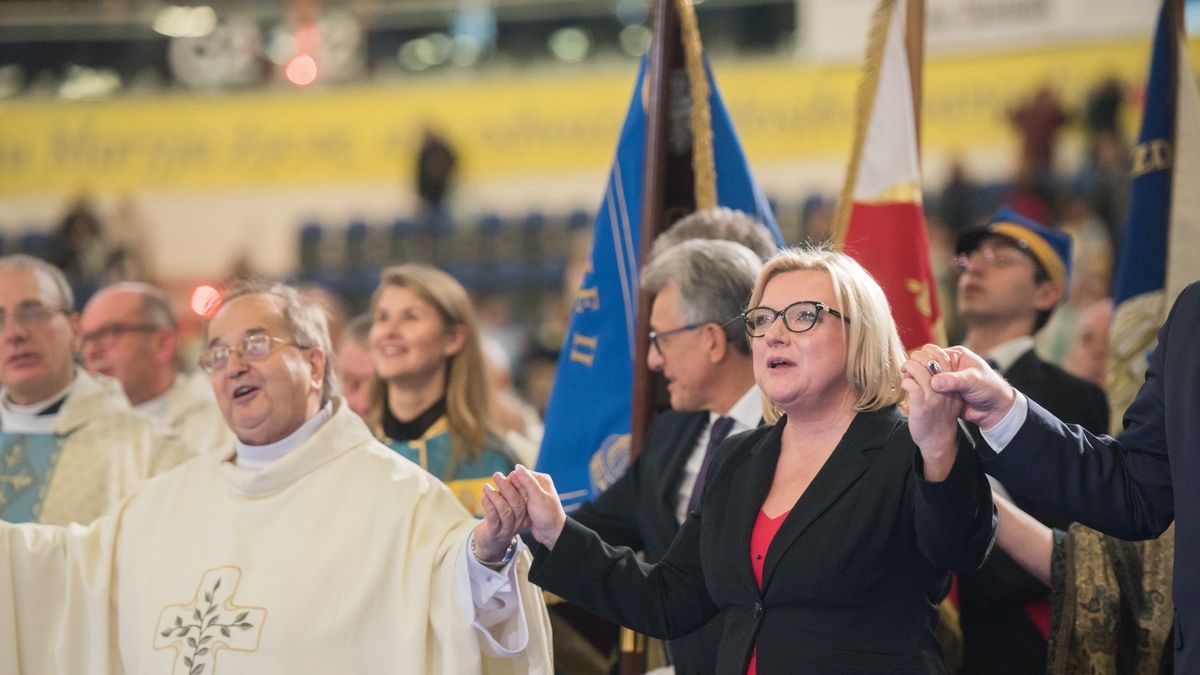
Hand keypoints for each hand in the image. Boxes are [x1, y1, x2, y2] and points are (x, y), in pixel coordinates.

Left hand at [473, 471, 529, 562]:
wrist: (490, 544)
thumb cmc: (499, 520)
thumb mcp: (508, 506)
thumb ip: (510, 494)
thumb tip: (511, 473)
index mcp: (523, 513)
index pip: (525, 498)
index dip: (518, 485)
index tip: (511, 472)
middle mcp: (518, 522)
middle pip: (517, 503)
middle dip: (507, 487)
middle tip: (497, 475)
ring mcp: (507, 528)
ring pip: (505, 511)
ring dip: (495, 496)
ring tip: (486, 486)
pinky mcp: (495, 533)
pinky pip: (493, 518)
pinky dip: (488, 505)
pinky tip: (484, 497)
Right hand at [507, 465, 567, 548]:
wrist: (552, 534)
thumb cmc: (549, 515)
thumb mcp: (538, 497)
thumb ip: (528, 482)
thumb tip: (517, 466)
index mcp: (540, 479)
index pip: (519, 474)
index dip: (511, 482)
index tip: (507, 492)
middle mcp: (535, 485)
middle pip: (515, 483)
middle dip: (510, 491)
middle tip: (508, 501)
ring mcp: (530, 495)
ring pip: (513, 492)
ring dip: (510, 499)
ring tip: (509, 507)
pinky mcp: (526, 504)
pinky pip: (515, 501)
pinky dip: (511, 504)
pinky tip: (509, 510)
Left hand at [901, 345, 963, 480]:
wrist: (938, 439)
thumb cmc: (938, 414)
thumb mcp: (947, 395)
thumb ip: (940, 379)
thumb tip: (923, 360)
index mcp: (953, 383)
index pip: (943, 356)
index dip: (928, 351)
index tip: (920, 356)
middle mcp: (945, 388)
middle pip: (929, 359)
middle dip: (915, 357)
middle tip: (909, 365)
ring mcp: (933, 396)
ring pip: (918, 369)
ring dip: (907, 368)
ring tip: (905, 374)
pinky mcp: (921, 404)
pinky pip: (910, 384)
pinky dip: (905, 381)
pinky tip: (906, 387)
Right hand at [928, 346, 1017, 429]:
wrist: (994, 410)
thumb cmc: (990, 389)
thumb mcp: (974, 381)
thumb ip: (955, 380)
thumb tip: (935, 382)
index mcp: (955, 355)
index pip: (931, 351)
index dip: (924, 360)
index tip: (922, 371)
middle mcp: (947, 365)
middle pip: (924, 363)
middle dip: (921, 371)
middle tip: (921, 381)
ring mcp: (943, 379)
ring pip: (924, 377)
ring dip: (922, 383)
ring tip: (922, 390)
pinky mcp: (941, 392)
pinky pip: (927, 390)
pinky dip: (924, 393)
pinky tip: (924, 397)